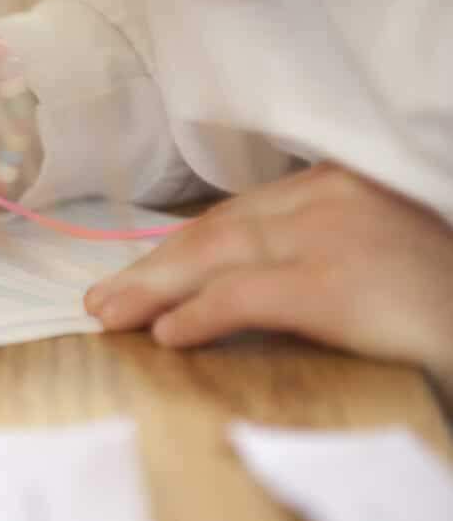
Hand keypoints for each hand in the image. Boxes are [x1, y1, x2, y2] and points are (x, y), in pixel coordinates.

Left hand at [85, 164, 452, 399]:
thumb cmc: (436, 298)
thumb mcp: (375, 259)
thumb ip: (315, 257)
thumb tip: (234, 290)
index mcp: (338, 185)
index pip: (239, 216)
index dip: (181, 247)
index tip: (138, 273)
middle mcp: (330, 197)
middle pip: (217, 231)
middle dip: (152, 267)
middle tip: (101, 300)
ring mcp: (333, 235)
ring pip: (217, 255)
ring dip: (154, 288)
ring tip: (112, 317)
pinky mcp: (336, 284)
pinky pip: (245, 295)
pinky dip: (199, 315)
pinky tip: (167, 335)